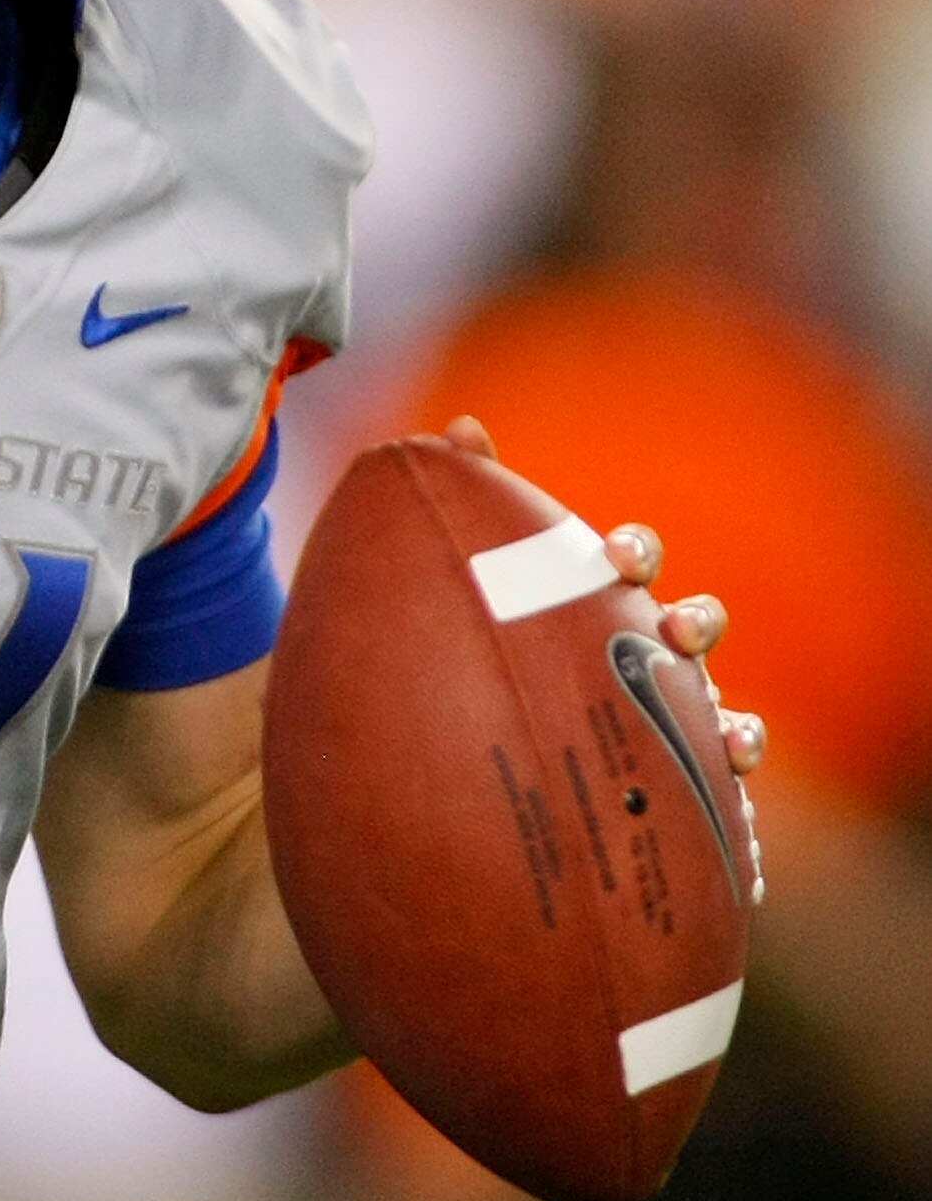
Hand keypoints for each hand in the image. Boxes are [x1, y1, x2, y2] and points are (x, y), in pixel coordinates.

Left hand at [442, 416, 765, 779]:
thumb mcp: (483, 589)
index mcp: (601, 604)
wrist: (500, 759)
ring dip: (728, 705)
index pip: (631, 562)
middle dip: (693, 621)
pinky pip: (725, 768)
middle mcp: (650, 652)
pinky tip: (732, 765)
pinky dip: (738, 756)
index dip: (632, 553)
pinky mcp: (685, 774)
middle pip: (694, 623)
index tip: (614, 557)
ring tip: (722, 733)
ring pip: (721, 701)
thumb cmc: (501, 655)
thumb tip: (461, 427)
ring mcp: (674, 713)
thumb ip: (472, 506)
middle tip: (673, 628)